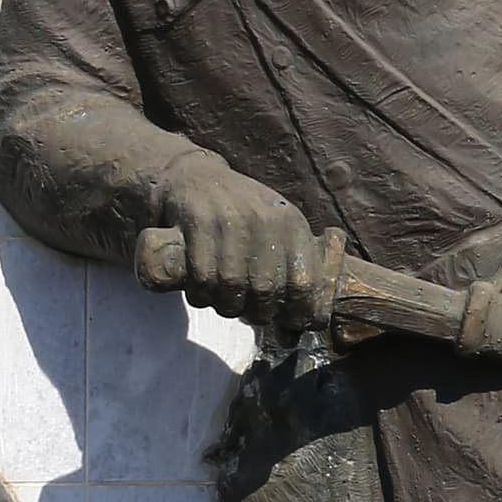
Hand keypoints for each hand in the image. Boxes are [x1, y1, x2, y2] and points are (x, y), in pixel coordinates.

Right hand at [153, 160, 321, 331]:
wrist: (195, 176)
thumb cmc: (242, 216)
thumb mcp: (277, 228)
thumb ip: (293, 268)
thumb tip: (306, 325)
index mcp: (291, 222)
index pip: (304, 283)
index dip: (297, 311)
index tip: (288, 322)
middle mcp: (264, 219)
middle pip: (265, 291)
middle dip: (256, 312)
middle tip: (247, 310)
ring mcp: (230, 219)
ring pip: (231, 287)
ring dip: (225, 305)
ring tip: (222, 300)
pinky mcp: (197, 221)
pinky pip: (201, 278)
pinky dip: (200, 295)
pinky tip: (201, 290)